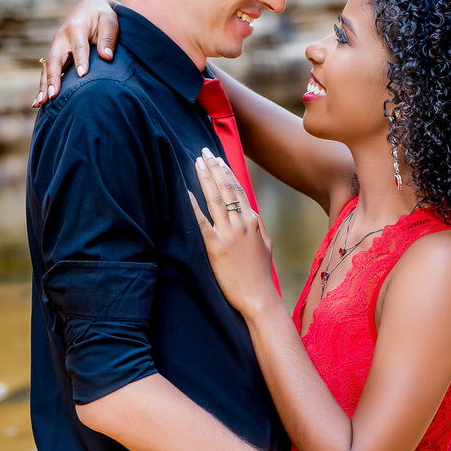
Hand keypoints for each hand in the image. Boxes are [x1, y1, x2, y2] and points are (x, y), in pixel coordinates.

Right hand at [33, 0, 119, 106]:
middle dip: (53, 78)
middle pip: (55, 59)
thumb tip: (107, 56)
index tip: (83, 75)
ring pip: (47, 67)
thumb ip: (108, 37)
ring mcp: (57, 46)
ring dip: (43, 85)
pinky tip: (39, 102)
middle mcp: (62, 37)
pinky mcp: (56, 55)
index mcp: (76, 27)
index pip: (79, 46)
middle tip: (53, 95)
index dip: (80, 60)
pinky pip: (47, 71)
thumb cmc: (103, 16)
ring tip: (41, 103)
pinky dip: (43, 85)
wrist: (91, 8)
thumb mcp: (110, 21)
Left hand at [187, 149, 279, 317]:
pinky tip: (185, 191)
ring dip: (205, 178)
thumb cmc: (260, 275)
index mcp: (254, 222)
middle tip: (204, 151)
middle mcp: (242, 224)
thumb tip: (251, 214)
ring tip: (197, 162)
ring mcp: (229, 234)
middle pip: (227, 188)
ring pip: (216, 199)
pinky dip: (193, 204)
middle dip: (215, 168)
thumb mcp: (265, 246)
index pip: (239, 190)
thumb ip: (257, 227)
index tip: (219, 159)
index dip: (227, 172)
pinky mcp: (216, 247)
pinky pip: (201, 221)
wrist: (259, 298)